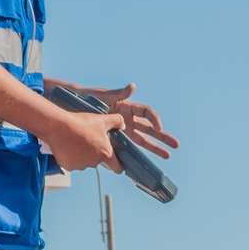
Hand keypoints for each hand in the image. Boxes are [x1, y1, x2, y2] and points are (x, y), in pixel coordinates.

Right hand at [42, 108, 123, 172]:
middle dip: (95, 153)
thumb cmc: (81, 124)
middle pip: (98, 161)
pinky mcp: (68, 166)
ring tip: (77, 141)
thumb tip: (123, 125)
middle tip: (88, 140)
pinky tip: (68, 146)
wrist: (59, 126)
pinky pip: (72, 162)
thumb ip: (117, 121)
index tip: (118, 165)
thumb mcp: (102, 119)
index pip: (117, 167)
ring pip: (84, 162)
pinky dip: (70, 156)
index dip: (119, 166)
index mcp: (105, 153)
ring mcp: (80, 165)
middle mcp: (94, 162)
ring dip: (82, 155)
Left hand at [50, 81, 177, 158]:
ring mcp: (122, 129)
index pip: (147, 113)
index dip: (155, 120)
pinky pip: (127, 147)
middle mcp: (128, 119)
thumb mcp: (103, 95)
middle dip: (163, 137)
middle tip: (176, 145)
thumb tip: (132, 87)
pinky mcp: (114, 138)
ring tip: (167, 156)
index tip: (158, 128)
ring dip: (154, 148)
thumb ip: (119, 93)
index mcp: (127, 107)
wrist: (72, 105)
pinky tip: (141, 162)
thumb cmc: (88, 97)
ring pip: (142, 140)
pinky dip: (134, 154)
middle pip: (149, 129)